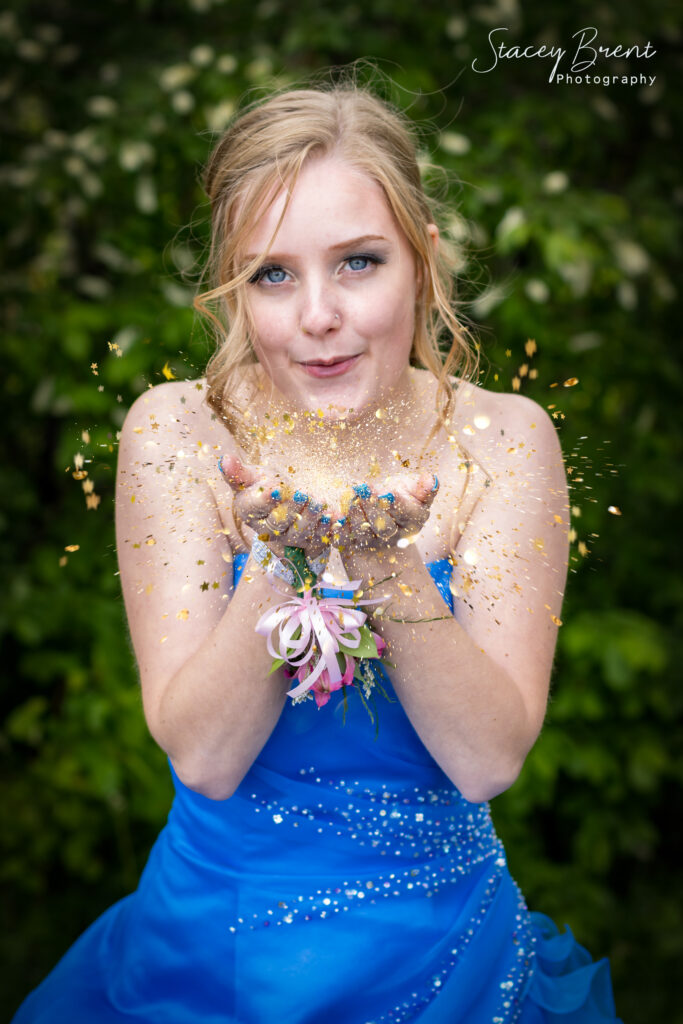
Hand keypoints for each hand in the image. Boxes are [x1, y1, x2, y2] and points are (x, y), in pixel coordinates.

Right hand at [218, 454, 335, 560]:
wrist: (285, 505)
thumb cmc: (265, 487)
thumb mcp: (253, 477)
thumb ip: (239, 471)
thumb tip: (224, 458)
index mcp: (250, 512)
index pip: (256, 507)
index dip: (265, 499)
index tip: (275, 489)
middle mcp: (268, 530)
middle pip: (279, 523)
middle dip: (292, 508)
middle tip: (303, 494)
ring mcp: (290, 538)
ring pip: (299, 533)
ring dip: (311, 519)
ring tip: (320, 502)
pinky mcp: (309, 542)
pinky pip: (319, 538)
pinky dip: (329, 529)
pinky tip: (336, 517)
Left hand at [336, 472, 438, 553]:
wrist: (382, 523)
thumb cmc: (400, 503)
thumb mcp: (414, 494)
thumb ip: (423, 488)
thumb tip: (431, 478)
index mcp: (411, 522)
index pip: (406, 514)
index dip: (398, 504)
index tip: (391, 492)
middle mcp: (392, 536)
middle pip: (384, 527)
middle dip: (373, 507)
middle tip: (364, 488)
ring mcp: (371, 542)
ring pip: (363, 534)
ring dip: (356, 515)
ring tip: (351, 497)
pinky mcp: (352, 544)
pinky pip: (342, 539)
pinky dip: (336, 528)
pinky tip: (331, 515)